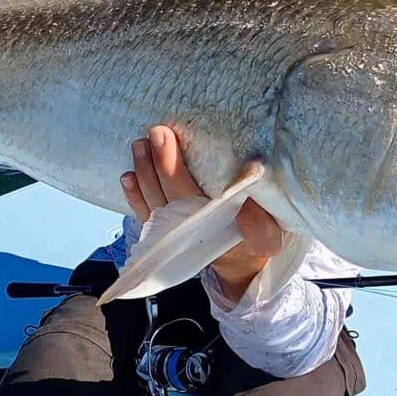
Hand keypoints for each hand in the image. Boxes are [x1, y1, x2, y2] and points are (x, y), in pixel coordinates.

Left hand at [121, 125, 282, 300]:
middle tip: (157, 132)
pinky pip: (144, 213)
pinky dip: (134, 195)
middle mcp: (190, 234)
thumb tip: (254, 173)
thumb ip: (261, 218)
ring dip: (144, 173)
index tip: (169, 140)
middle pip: (168, 196)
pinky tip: (128, 176)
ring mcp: (173, 234)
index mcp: (216, 229)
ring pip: (152, 203)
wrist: (239, 263)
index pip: (189, 199)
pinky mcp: (164, 233)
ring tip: (139, 145)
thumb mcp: (268, 234)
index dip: (173, 171)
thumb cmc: (255, 239)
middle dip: (159, 163)